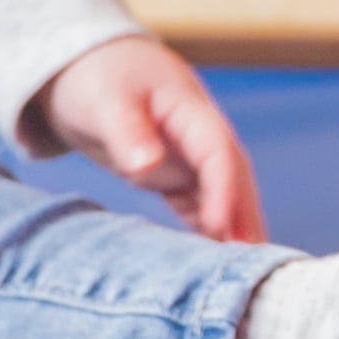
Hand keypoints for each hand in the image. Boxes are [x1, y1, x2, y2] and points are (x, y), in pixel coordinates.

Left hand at [36, 35, 267, 244]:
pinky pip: (198, 204)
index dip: (223, 190)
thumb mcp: (105, 98)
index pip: (219, 152)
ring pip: (221, 194)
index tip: (218, 228)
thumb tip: (148, 166)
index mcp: (190, 109)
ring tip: (244, 274)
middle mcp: (199, 134)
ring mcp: (188, 154)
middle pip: (233, 177)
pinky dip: (207, 230)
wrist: (82, 64)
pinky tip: (212, 262)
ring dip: (234, 229)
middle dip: (244, 217)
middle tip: (256, 265)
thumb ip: (127, 131)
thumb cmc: (96, 75)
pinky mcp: (172, 172)